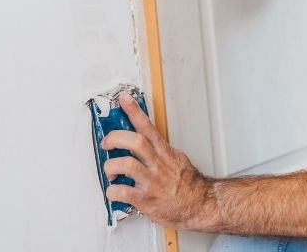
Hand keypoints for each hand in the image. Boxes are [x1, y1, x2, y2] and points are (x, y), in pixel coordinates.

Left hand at [101, 93, 215, 229]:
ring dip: (111, 166)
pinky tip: (113, 191)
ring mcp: (152, 181)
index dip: (134, 111)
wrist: (200, 206)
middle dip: (115, 138)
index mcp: (164, 152)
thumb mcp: (176, 159)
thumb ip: (159, 150)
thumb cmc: (187, 185)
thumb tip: (143, 141)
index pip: (147, 127)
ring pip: (127, 164)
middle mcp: (157, 164)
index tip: (124, 99)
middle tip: (106, 143)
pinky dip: (113, 191)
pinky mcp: (147, 200)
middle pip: (135, 142)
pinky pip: (124, 192)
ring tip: (110, 171)